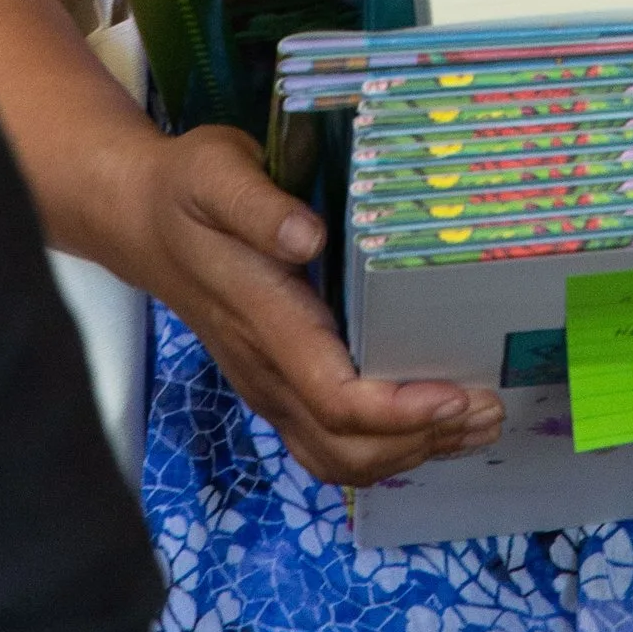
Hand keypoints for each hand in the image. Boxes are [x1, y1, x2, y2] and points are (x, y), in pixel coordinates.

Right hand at [131, 123, 502, 489]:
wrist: (143, 220)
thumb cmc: (188, 189)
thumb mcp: (216, 174)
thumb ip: (258, 206)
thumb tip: (307, 236)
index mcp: (263, 320)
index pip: (335, 396)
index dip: (399, 411)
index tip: (456, 393)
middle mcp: (267, 369)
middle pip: (345, 447)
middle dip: (421, 442)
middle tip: (488, 410)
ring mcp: (269, 385)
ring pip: (338, 457)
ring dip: (409, 454)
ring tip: (474, 426)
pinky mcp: (275, 384)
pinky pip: (328, 443)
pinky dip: (385, 449)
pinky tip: (427, 425)